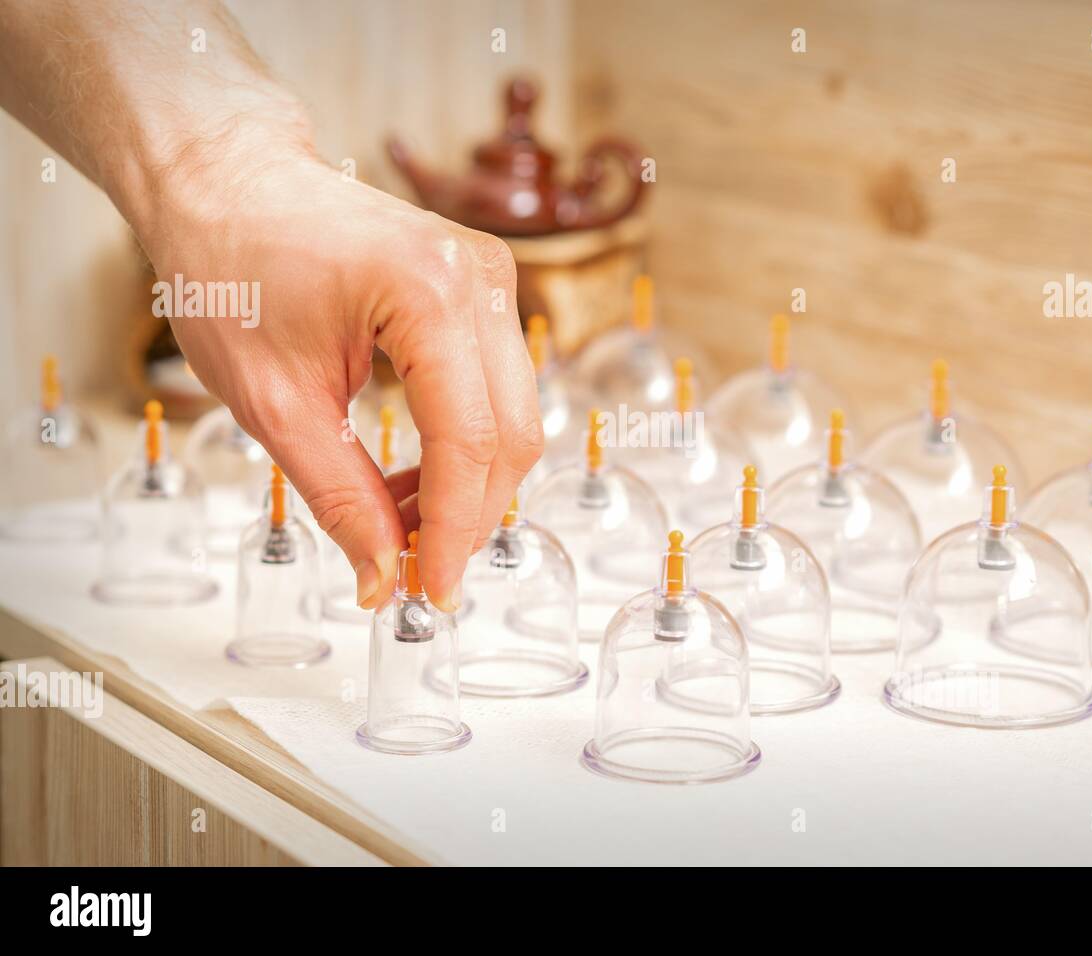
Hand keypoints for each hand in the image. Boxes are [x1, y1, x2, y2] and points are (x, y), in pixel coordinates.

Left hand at [143, 148, 541, 611]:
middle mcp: (481, 278)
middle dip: (469, 515)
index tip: (432, 590)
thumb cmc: (232, 268)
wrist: (228, 181)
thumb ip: (340, 496)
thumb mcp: (273, 403)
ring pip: (514, 417)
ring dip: (468, 485)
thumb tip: (384, 578)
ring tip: (399, 522)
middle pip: (511, 434)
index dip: (453, 528)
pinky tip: (413, 476)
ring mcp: (492, 278)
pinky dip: (463, 445)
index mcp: (428, 293)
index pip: (467, 441)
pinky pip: (496, 388)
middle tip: (415, 570)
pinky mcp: (484, 288)